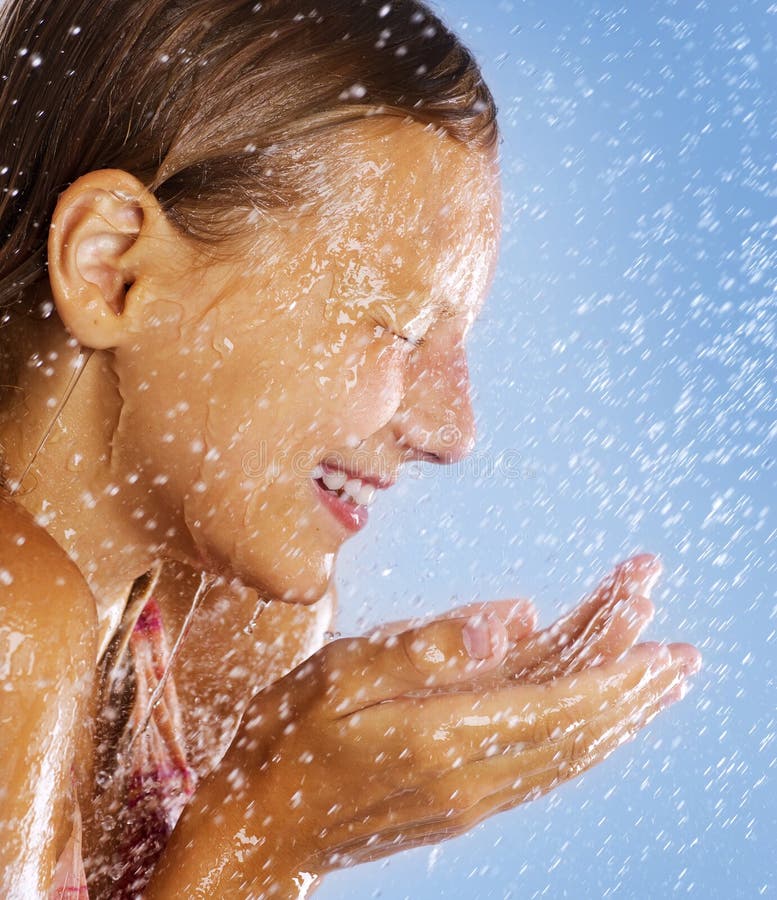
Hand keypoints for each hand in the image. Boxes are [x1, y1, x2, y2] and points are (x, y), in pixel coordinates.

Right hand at [151, 554, 700, 895]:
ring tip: (657, 685)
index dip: (617, 677)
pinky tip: (595, 722)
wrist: (262, 828)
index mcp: (442, 736)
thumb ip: (426, 645)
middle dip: (635, 695)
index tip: (664, 650)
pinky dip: (581, 741)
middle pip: (577, 733)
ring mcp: (471, 795)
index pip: (557, 707)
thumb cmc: (287, 740)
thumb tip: (512, 614)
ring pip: (566, 756)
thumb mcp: (338, 674)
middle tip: (683, 661)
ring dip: (618, 719)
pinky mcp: (462, 801)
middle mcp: (472, 776)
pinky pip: (540, 770)